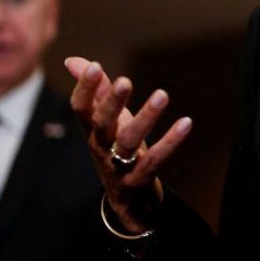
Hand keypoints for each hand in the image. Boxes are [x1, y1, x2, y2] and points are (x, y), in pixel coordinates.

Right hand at [66, 57, 191, 232]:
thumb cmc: (116, 148)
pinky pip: (155, 160)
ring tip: (162, 95)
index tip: (95, 67)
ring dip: (146, 118)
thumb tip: (72, 61)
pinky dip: (171, 142)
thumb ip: (94, 91)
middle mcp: (100, 147)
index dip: (84, 88)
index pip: (80, 108)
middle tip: (125, 80)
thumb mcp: (106, 120)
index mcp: (91, 130)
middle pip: (102, 123)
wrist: (127, 199)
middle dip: (112, 102)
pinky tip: (186, 123)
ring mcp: (118, 165)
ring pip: (129, 141)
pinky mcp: (138, 179)